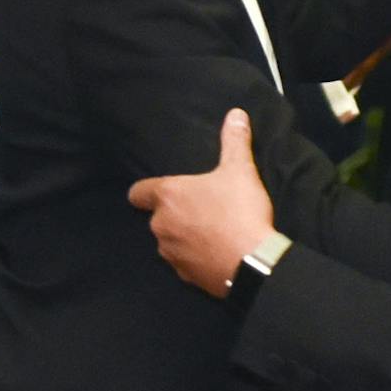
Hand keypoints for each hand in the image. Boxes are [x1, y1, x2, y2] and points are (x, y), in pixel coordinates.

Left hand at [127, 109, 276, 296]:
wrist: (252, 262)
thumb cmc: (240, 211)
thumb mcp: (240, 170)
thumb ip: (234, 141)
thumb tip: (236, 113)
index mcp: (168, 196)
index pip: (138, 192)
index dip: (145, 191)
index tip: (158, 192)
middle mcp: (160, 225)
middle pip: (158, 217)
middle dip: (175, 214)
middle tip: (202, 209)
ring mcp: (170, 253)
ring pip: (169, 241)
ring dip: (183, 237)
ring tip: (211, 233)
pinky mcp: (184, 276)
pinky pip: (183, 263)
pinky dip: (194, 259)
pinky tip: (215, 254)